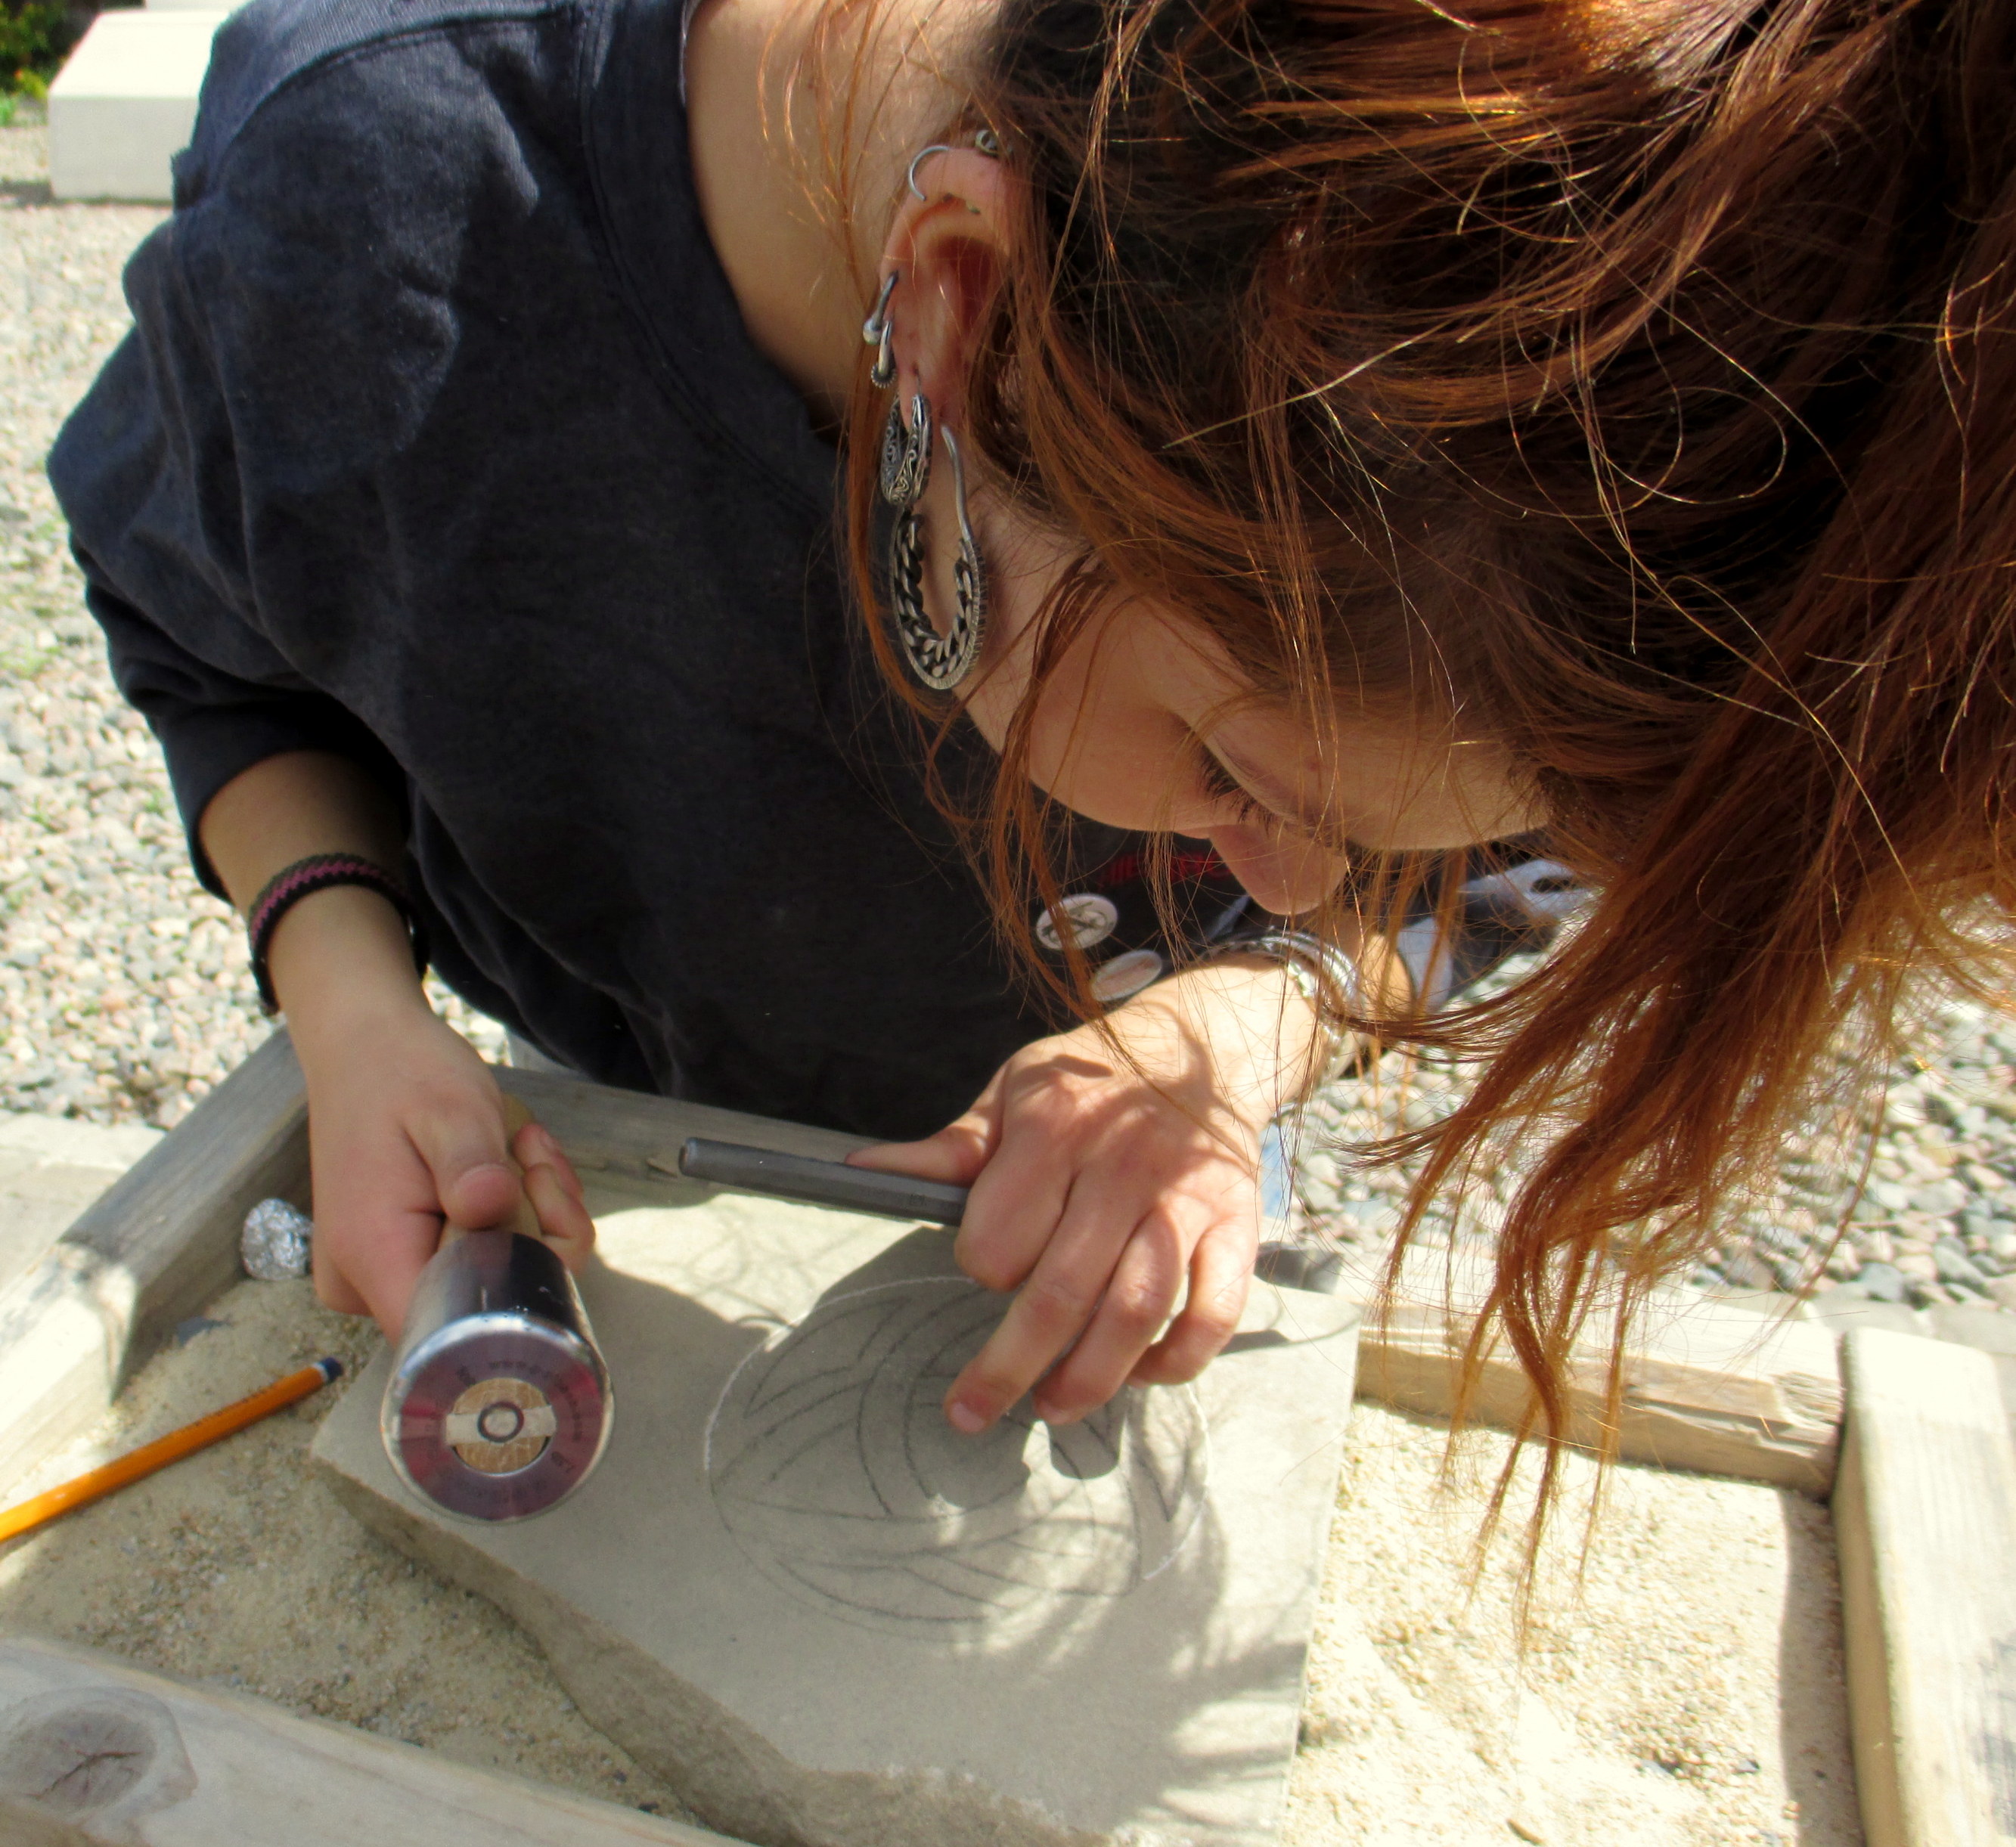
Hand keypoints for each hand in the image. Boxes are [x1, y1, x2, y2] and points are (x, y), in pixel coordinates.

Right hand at [275, 891, 593, 1341]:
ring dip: (530, 1216)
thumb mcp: (449, 1107)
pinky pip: (477, 1259)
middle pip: (486, 1305)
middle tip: (535, 1157)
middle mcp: (365, 1287)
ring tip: (520, 1149)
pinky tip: (508, 1163)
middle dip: (539, 1233)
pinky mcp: (399, 1260)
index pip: (455, 1335)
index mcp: (372, 1257)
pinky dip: (510, 1216)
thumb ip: (470, 1164)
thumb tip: (491, 1209)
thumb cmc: (402, 1072)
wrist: (362, 1045)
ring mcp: (380, 1278)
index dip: (524, 1287)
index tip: (540, 1202)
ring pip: (491, 1279)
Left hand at [850, 959, 1315, 1431]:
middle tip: (971, 1410)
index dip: (982, 1265)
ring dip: (1091, 1377)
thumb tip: (864, 1170)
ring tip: (1052, 1406)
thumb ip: (950, 1148)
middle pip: (1061, 1292)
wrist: (1205, 1046)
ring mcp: (1185, 1202)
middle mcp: (1123, 1168)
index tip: (983, 1267)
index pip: (1002, 1235)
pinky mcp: (1236, 1228)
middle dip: (1008, 1366)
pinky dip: (1175, 1359)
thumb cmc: (1093, 1079)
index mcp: (1055, 1129)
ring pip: (1136, 1312)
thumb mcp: (1014, 1091)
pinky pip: (1213, 1314)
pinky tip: (1138, 1373)